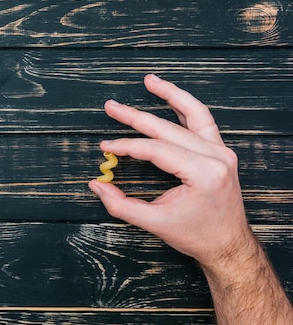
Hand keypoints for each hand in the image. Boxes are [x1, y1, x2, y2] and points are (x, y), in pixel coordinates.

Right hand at [88, 74, 255, 267]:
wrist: (228, 243)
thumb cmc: (197, 235)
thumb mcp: (156, 223)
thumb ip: (122, 205)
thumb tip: (97, 185)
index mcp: (203, 174)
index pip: (156, 150)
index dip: (127, 146)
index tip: (105, 147)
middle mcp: (216, 157)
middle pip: (169, 128)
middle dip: (136, 117)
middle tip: (112, 106)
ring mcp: (222, 151)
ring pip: (194, 113)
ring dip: (170, 94)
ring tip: (149, 81)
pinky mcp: (221, 151)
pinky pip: (202, 121)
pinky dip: (185, 106)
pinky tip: (169, 96)